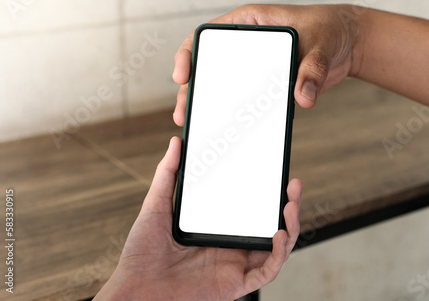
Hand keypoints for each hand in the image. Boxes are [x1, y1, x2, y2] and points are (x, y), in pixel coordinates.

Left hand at [95, 136, 301, 300]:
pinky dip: (278, 255)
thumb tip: (176, 142)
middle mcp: (231, 245)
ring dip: (291, 228)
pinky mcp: (235, 283)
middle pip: (271, 227)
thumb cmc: (143, 251)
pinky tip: (279, 235)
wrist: (135, 285)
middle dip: (288, 207)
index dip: (269, 193)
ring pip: (276, 248)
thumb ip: (168, 174)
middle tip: (293, 185)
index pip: (252, 209)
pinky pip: (266, 272)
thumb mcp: (157, 205)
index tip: (277, 173)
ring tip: (290, 206)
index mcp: (218, 227)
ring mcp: (235, 265)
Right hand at [172, 4, 361, 125]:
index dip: (188, 53)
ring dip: (209, 106)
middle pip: (208, 66)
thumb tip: (303, 98)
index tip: (183, 75)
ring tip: (197, 126)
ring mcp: (253, 66)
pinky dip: (236, 115)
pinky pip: (245, 100)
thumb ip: (312, 69)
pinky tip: (229, 131)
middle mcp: (245, 45)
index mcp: (249, 23)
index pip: (207, 34)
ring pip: (222, 86)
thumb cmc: (331, 29)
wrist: (348, 44)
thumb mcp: (322, 44)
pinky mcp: (265, 85)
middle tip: (184, 112)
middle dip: (192, 90)